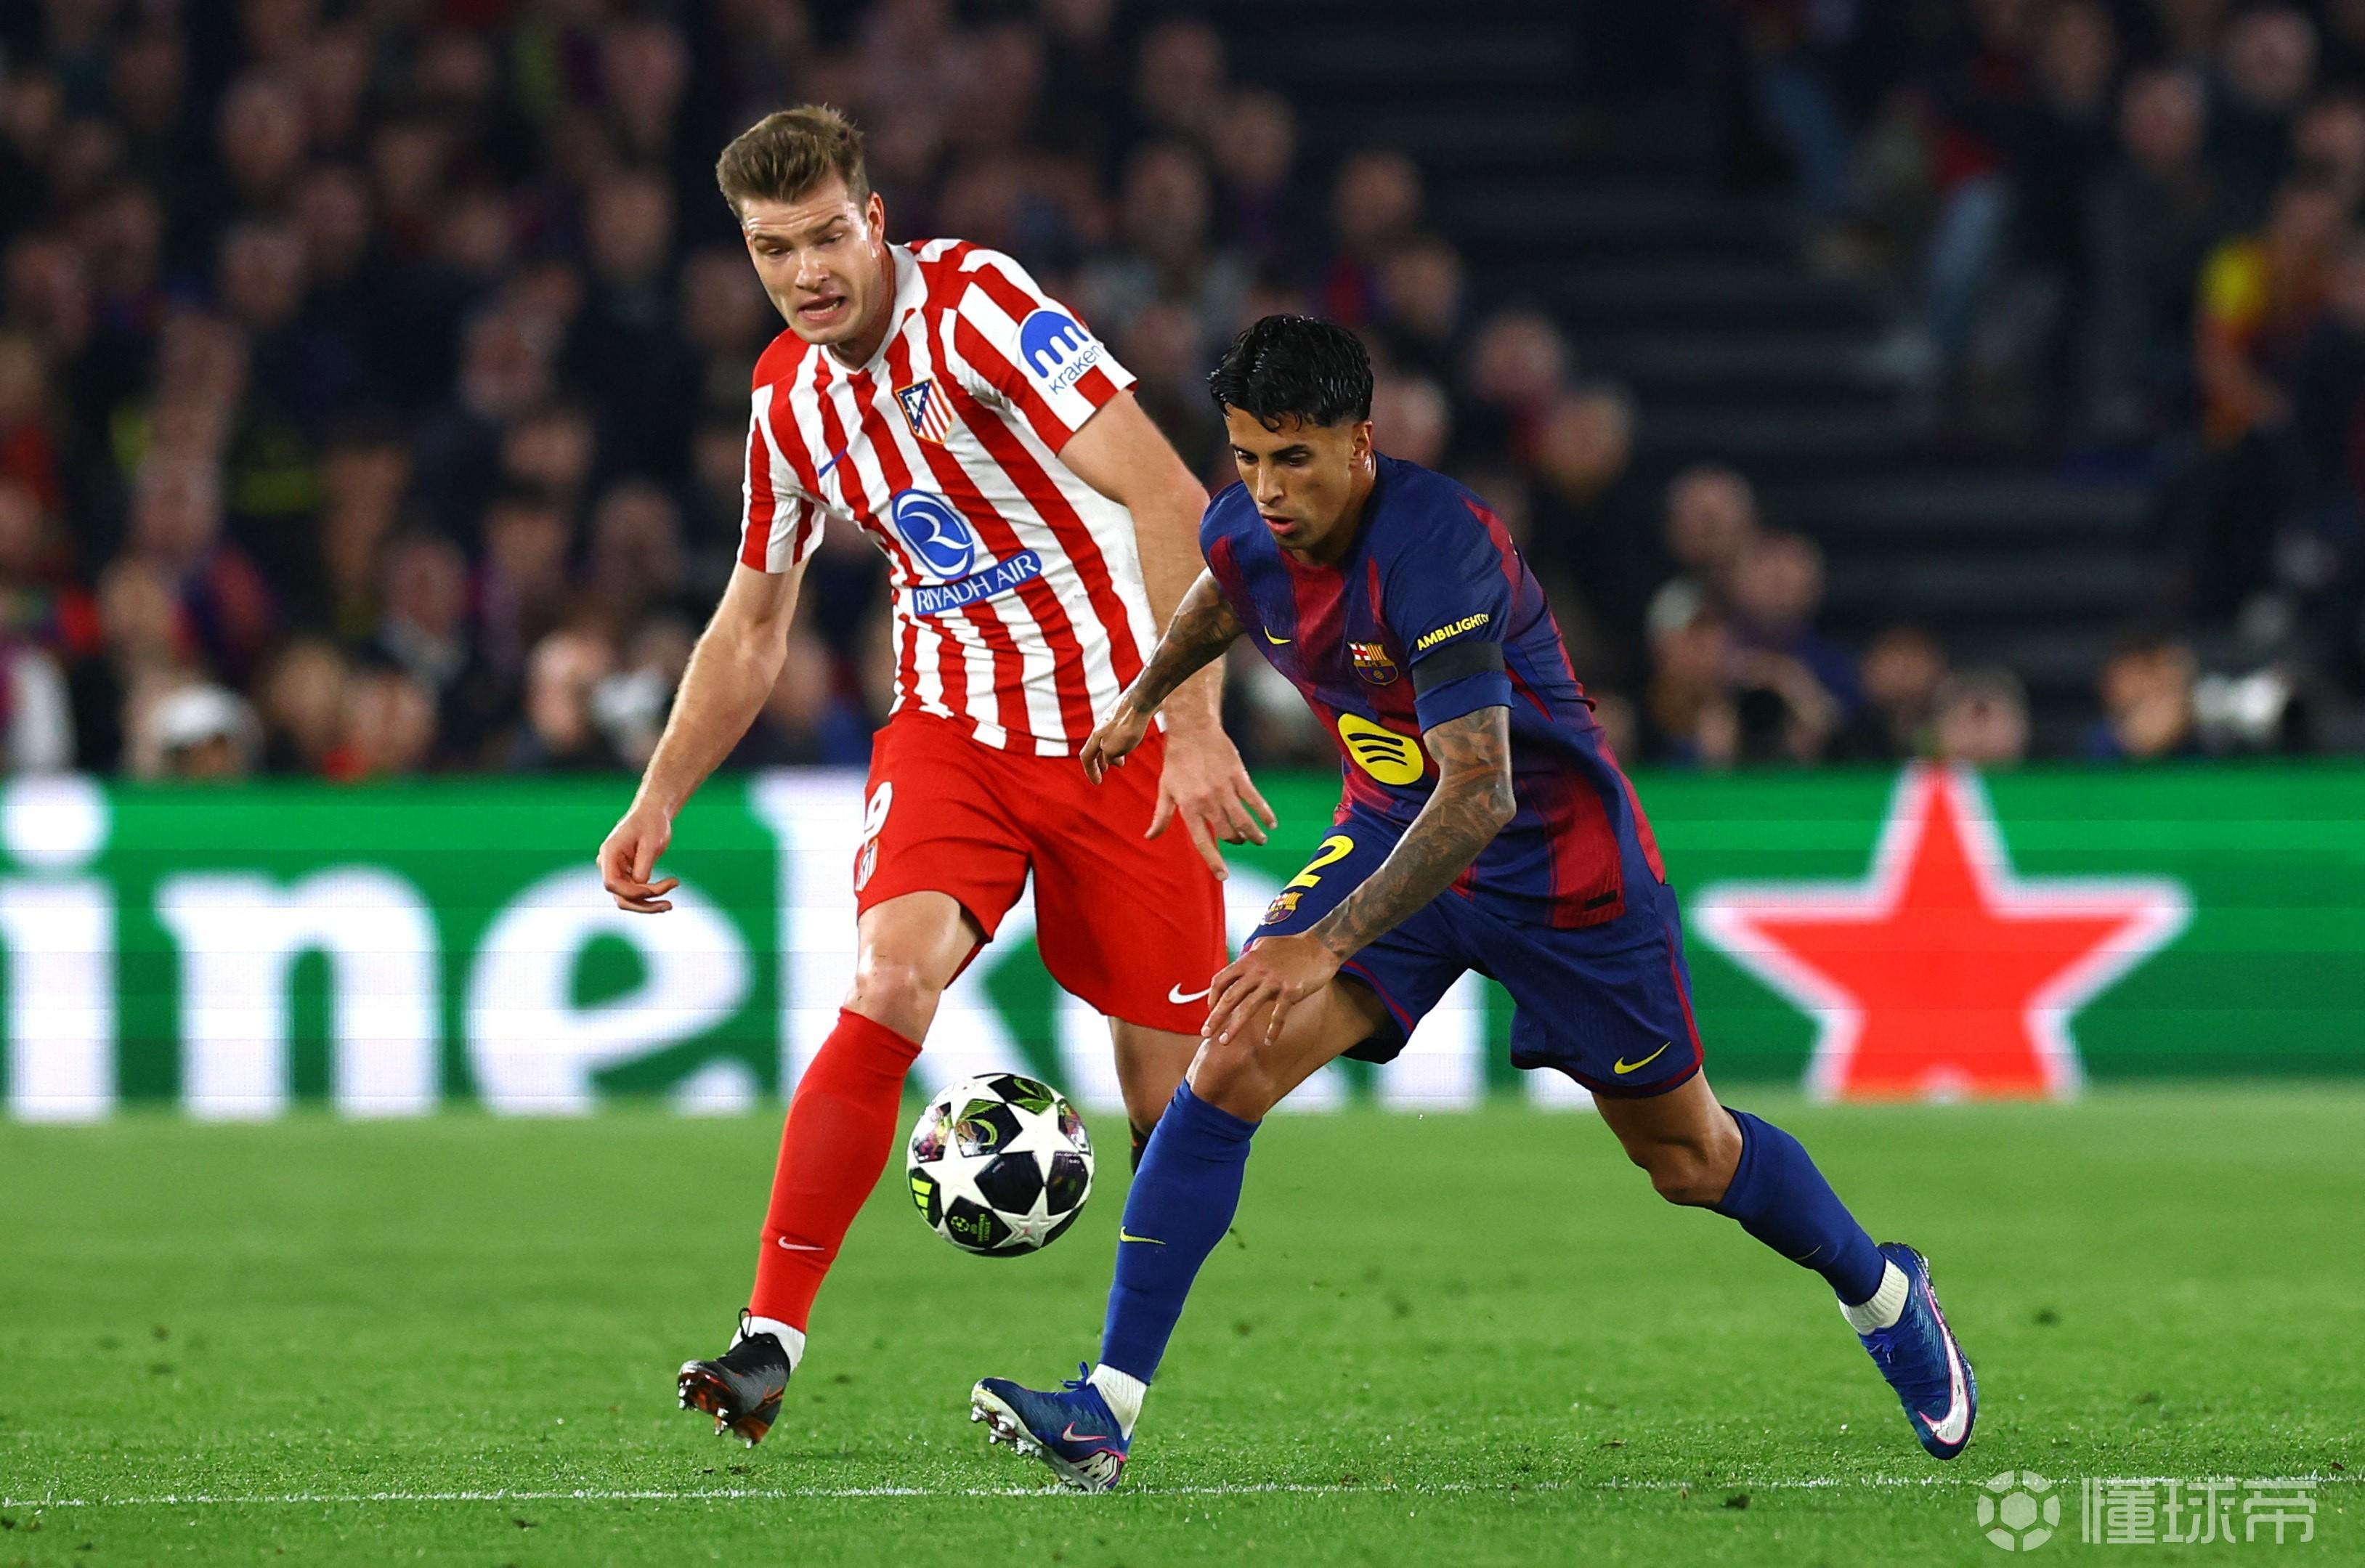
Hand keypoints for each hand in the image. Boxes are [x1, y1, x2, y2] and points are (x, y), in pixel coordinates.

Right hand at [597, 801, 680, 912]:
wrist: (652, 813)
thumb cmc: (651, 823)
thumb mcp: (650, 843)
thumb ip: (643, 866)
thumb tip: (641, 888)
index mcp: (609, 853)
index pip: (612, 884)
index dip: (632, 893)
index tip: (654, 890)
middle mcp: (609, 865)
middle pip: (620, 896)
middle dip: (644, 903)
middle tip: (669, 905)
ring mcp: (617, 871)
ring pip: (628, 899)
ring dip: (648, 905)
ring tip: (669, 906)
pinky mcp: (627, 875)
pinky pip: (635, 893)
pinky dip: (650, 897)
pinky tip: (665, 900)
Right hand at [1080, 697, 1151, 783]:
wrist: (1143, 698)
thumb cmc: (1128, 725)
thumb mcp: (1115, 748)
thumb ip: (1109, 757)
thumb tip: (1111, 759)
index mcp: (1096, 736)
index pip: (1086, 757)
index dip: (1090, 771)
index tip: (1097, 782)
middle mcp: (1102, 727)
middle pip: (1096, 747)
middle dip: (1099, 762)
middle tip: (1105, 771)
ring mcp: (1114, 719)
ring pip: (1108, 739)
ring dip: (1112, 753)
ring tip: (1120, 762)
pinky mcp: (1126, 714)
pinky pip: (1119, 732)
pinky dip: (1121, 742)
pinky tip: (1132, 742)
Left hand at [1147, 724, 1276, 880]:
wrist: (1193, 729)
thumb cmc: (1176, 761)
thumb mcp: (1165, 789)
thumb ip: (1160, 817)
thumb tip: (1150, 837)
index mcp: (1189, 806)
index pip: (1203, 841)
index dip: (1214, 861)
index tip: (1223, 876)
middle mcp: (1208, 800)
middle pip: (1228, 832)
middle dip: (1236, 841)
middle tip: (1239, 842)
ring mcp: (1225, 788)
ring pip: (1244, 820)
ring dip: (1254, 834)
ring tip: (1259, 841)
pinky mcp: (1239, 776)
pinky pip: (1255, 799)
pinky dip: (1265, 813)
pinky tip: (1271, 823)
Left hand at [1203, 933, 1338, 1046]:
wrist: (1319, 945)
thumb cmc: (1291, 946)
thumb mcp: (1263, 945)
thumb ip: (1249, 957)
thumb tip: (1237, 968)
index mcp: (1248, 961)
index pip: (1221, 980)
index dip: (1212, 997)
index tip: (1210, 1010)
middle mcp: (1257, 971)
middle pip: (1229, 997)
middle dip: (1215, 1017)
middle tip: (1205, 1032)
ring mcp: (1273, 982)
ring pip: (1248, 1008)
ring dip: (1234, 1027)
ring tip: (1224, 1041)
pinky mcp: (1291, 991)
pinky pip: (1278, 1015)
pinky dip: (1273, 1030)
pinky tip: (1269, 1041)